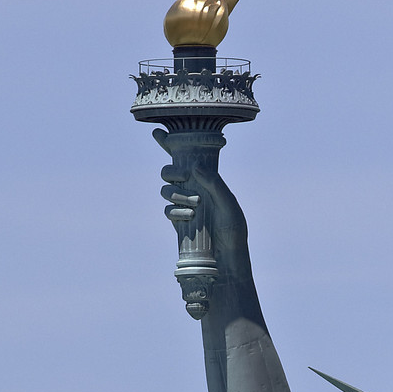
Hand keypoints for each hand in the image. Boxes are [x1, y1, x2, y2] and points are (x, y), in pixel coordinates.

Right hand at [152, 132, 247, 253]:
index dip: (171, 144)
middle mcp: (193, 190)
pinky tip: (188, 217)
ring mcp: (184, 206)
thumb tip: (194, 167)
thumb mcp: (229, 204)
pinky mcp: (178, 222)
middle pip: (169, 172)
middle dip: (172, 171)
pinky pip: (167, 210)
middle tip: (183, 175)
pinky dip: (175, 211)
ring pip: (166, 190)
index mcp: (207, 180)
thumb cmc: (234, 230)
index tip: (158, 132)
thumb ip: (214, 184)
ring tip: (194, 204)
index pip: (188, 158)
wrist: (226, 259)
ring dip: (176, 193)